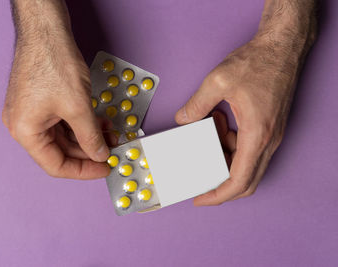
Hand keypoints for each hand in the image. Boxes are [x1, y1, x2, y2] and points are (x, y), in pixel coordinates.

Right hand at [2, 0, 112, 178]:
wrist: (47, 30)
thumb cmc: (52, 61)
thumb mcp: (78, 107)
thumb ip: (90, 137)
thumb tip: (100, 155)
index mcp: (25, 131)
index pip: (56, 165)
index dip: (83, 170)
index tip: (104, 169)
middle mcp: (24, 124)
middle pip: (60, 151)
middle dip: (88, 151)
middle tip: (111, 151)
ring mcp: (32, 112)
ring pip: (64, 136)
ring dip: (87, 137)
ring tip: (110, 135)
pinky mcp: (41, 102)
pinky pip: (63, 121)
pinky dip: (81, 124)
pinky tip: (99, 122)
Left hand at [175, 0, 316, 204]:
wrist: (282, 47)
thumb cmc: (258, 62)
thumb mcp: (218, 80)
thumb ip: (197, 104)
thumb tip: (183, 120)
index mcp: (257, 134)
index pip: (239, 180)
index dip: (219, 195)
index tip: (202, 199)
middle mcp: (268, 140)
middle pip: (247, 180)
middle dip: (221, 185)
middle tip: (200, 181)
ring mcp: (271, 134)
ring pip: (247, 164)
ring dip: (225, 157)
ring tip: (209, 133)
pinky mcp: (269, 127)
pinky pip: (249, 149)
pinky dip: (232, 144)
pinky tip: (220, 122)